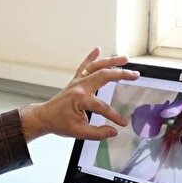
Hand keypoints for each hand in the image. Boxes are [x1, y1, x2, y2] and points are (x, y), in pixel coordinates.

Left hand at [19, 47, 138, 142]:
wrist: (44, 117)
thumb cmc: (59, 123)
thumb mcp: (78, 132)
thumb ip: (97, 133)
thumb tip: (113, 132)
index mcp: (80, 99)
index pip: (102, 106)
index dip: (114, 116)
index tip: (123, 123)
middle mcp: (80, 86)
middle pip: (104, 75)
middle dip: (121, 74)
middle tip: (136, 75)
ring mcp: (77, 81)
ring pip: (96, 67)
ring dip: (111, 61)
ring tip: (126, 59)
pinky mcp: (75, 81)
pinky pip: (84, 66)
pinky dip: (91, 57)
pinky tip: (97, 49)